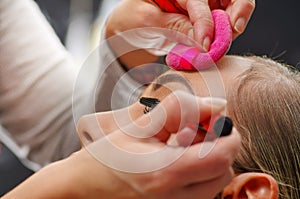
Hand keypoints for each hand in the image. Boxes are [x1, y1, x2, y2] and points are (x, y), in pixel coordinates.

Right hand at [3, 92, 240, 198]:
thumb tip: (217, 105)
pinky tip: (178, 160)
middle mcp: (175, 198)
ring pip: (215, 183)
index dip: (227, 134)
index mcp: (165, 173)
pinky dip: (200, 173)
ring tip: (183, 146)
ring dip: (210, 160)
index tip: (214, 118)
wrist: (87, 185)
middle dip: (219, 146)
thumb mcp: (140, 125)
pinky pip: (201, 191)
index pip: (221, 157)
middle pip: (224, 171)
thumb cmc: (108, 154)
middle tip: (196, 130)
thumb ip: (180, 109)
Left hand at [106, 0, 254, 51]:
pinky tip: (214, 49)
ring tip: (220, 46)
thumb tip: (202, 43)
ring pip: (230, 11)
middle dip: (236, 13)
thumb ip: (175, 28)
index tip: (205, 46)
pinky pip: (222, 27)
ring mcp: (200, 6)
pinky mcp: (202, 21)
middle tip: (232, 34)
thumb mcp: (147, 21)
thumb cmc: (130, 20)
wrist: (126, 33)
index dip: (206, 23)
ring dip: (231, 28)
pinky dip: (222, 38)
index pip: (199, 1)